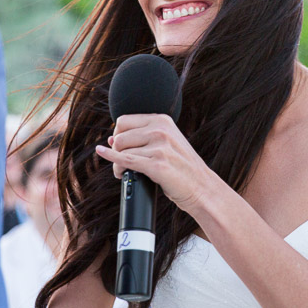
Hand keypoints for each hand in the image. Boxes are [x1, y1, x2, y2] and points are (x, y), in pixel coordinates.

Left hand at [95, 114, 214, 214]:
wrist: (202, 187)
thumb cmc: (183, 168)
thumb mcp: (167, 144)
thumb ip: (142, 138)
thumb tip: (111, 139)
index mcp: (162, 120)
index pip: (123, 121)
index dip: (118, 135)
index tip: (122, 147)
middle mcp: (161, 130)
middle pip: (119, 136)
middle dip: (117, 151)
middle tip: (124, 163)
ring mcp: (159, 147)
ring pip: (122, 151)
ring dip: (118, 165)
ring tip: (127, 173)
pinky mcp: (157, 165)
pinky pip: (125, 161)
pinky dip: (112, 162)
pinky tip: (106, 158)